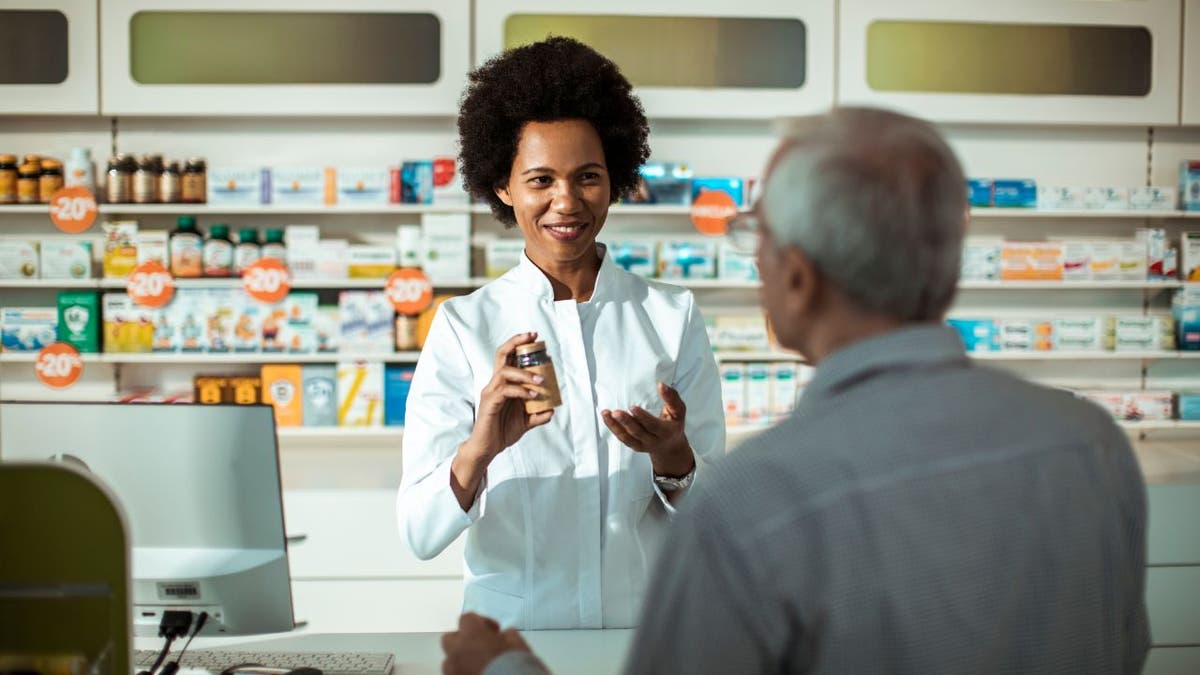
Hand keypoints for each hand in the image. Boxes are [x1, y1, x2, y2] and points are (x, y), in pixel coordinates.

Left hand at [441, 612, 530, 674]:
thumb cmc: (512, 662)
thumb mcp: (516, 643)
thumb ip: (506, 634)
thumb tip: (504, 635)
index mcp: (471, 633)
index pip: (467, 618)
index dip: (481, 622)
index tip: (494, 631)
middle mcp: (457, 649)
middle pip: (450, 638)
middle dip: (463, 640)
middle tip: (480, 647)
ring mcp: (452, 669)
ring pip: (450, 660)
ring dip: (461, 659)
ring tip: (477, 665)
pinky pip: (454, 674)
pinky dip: (462, 673)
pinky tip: (477, 674)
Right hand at [466, 331, 554, 459]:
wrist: (488, 448)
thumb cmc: (502, 432)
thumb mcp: (525, 422)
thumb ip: (537, 415)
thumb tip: (552, 410)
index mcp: (503, 384)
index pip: (509, 357)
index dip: (520, 345)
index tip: (536, 338)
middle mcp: (495, 383)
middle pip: (502, 354)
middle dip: (516, 342)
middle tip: (533, 337)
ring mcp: (491, 391)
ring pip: (505, 372)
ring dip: (524, 373)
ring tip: (540, 381)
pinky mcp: (489, 402)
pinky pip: (505, 390)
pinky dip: (521, 391)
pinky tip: (533, 396)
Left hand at [602, 382, 693, 476]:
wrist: (670, 447)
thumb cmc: (674, 424)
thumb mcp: (679, 411)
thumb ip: (672, 398)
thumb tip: (661, 384)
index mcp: (666, 432)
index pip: (653, 425)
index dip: (642, 417)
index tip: (632, 407)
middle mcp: (654, 440)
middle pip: (638, 432)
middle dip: (626, 422)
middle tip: (616, 412)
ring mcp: (643, 445)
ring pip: (627, 437)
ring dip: (615, 426)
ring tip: (606, 413)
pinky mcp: (634, 446)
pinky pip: (622, 438)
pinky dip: (613, 428)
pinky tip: (606, 418)